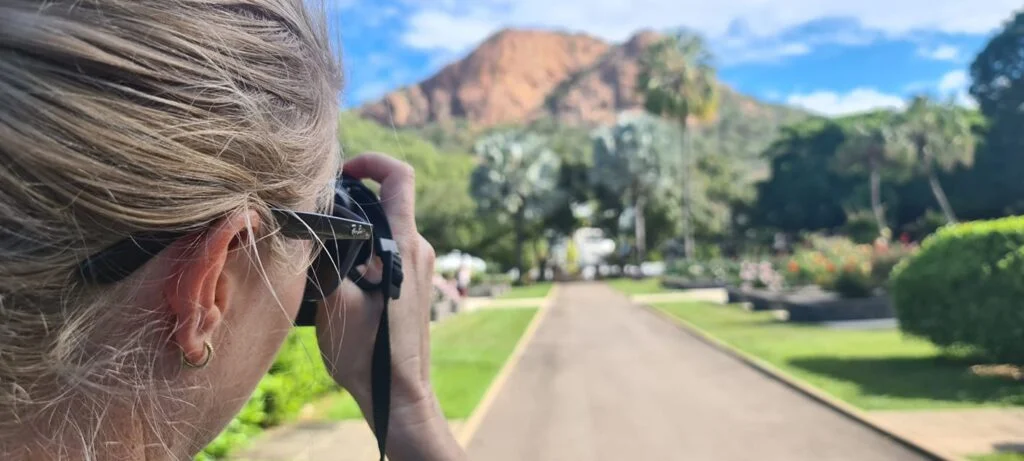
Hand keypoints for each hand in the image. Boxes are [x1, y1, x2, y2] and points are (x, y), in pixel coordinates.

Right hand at [315, 153, 464, 459]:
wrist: (397, 392)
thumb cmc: (368, 351)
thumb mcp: (336, 300)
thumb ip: (329, 254)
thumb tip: (313, 222)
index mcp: (403, 244)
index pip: (400, 177)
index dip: (372, 162)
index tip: (344, 172)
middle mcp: (419, 248)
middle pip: (389, 201)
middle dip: (354, 200)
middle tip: (320, 214)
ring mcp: (421, 266)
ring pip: (386, 227)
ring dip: (357, 229)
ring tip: (325, 249)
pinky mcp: (415, 283)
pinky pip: (390, 249)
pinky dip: (366, 249)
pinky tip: (340, 274)